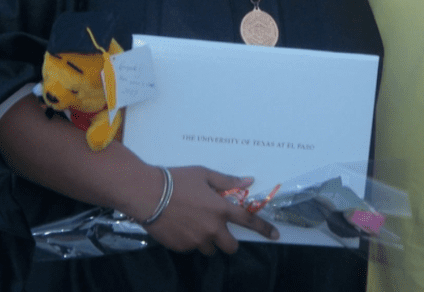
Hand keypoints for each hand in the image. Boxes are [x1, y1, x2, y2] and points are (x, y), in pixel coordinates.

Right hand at [143, 167, 278, 254]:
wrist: (147, 194)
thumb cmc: (177, 180)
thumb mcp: (203, 174)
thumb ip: (227, 181)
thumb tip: (248, 181)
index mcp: (221, 209)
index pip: (249, 222)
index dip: (264, 229)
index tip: (276, 235)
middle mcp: (212, 229)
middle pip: (230, 246)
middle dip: (228, 241)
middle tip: (218, 229)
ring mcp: (196, 241)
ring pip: (209, 249)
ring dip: (207, 241)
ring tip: (193, 224)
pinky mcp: (181, 248)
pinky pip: (191, 248)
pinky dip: (190, 240)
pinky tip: (180, 226)